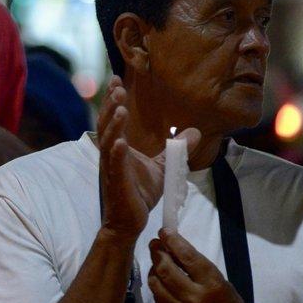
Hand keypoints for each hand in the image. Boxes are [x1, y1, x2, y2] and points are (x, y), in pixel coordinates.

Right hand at [97, 76, 199, 239]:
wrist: (129, 221)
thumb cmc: (140, 193)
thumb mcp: (163, 166)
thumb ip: (175, 149)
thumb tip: (195, 131)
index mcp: (118, 148)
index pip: (113, 120)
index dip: (113, 101)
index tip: (117, 81)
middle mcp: (110, 155)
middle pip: (107, 126)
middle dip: (110, 106)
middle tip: (117, 87)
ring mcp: (111, 169)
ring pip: (108, 143)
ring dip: (113, 125)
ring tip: (119, 109)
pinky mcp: (116, 184)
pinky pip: (115, 167)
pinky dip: (117, 154)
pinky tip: (120, 143)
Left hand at [147, 229, 269, 302]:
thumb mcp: (222, 283)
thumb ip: (198, 269)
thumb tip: (175, 249)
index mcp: (212, 285)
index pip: (187, 257)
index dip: (173, 241)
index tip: (164, 231)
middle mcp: (194, 298)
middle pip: (165, 269)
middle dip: (157, 252)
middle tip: (155, 244)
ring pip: (155, 284)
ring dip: (153, 269)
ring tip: (157, 262)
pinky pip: (157, 300)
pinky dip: (157, 288)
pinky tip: (160, 283)